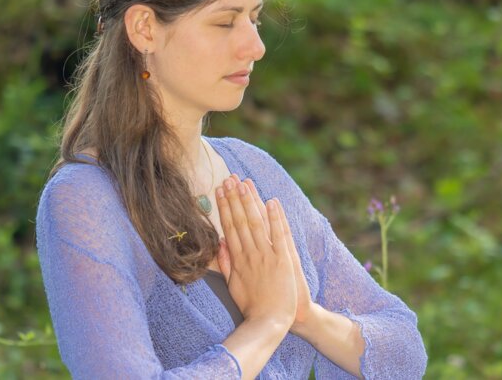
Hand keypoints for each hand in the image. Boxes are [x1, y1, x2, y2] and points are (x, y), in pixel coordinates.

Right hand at [215, 175, 296, 326]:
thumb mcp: (233, 285)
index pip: (229, 227)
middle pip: (240, 221)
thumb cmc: (253, 306)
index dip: (224, 207)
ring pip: (256, 223)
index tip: (219, 190)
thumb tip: (220, 243)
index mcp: (238, 259)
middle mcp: (250, 254)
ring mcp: (266, 256)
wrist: (270, 323)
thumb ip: (227, 263)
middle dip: (234, 198)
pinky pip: (278, 235)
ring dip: (250, 202)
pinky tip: (271, 201)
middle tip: (228, 178)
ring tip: (244, 183)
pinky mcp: (283, 260)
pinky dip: (275, 218)